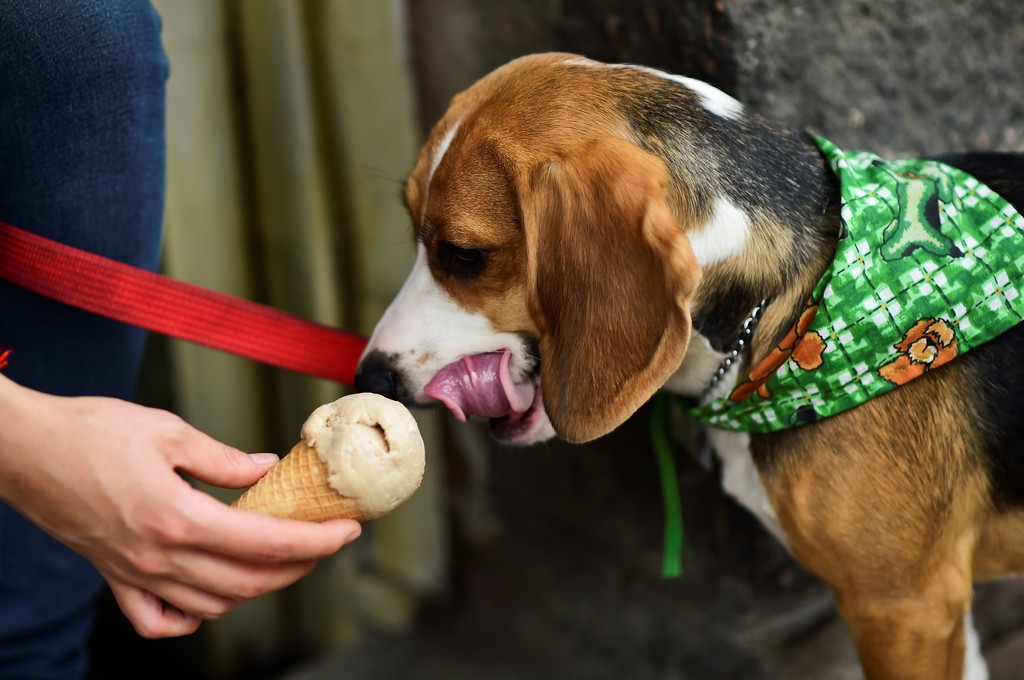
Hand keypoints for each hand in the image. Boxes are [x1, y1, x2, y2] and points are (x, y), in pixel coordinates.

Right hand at [0, 375, 360, 637]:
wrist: (23, 450)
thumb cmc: (89, 432)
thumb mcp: (168, 432)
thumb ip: (224, 459)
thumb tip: (267, 469)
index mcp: (179, 518)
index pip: (267, 543)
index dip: (317, 541)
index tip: (347, 531)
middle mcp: (159, 557)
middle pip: (249, 581)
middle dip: (300, 565)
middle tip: (325, 540)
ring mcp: (135, 573)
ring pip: (213, 604)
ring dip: (257, 587)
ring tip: (283, 559)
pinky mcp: (114, 576)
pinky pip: (157, 618)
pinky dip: (192, 616)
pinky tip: (211, 596)